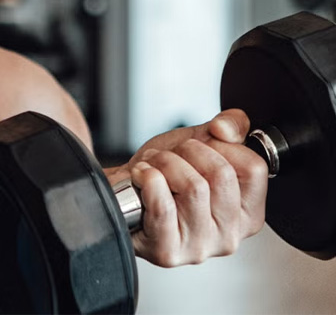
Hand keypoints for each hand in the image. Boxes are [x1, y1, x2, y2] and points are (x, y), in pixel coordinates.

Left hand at [108, 109, 268, 265]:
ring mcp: (200, 248)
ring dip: (163, 163)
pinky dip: (146, 178)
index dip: (220, 145)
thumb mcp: (202, 141)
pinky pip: (163, 205)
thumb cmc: (164, 174)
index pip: (255, 168)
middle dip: (186, 152)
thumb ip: (231, 126)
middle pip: (221, 174)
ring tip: (153, 168)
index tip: (199, 148)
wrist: (122, 192)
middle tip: (169, 157)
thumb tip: (225, 128)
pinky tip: (141, 179)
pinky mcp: (168, 252)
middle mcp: (230, 236)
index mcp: (248, 213)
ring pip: (192, 186)